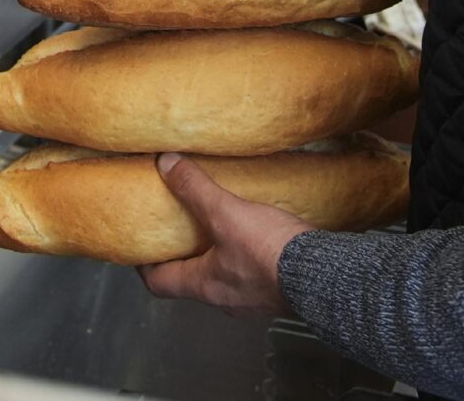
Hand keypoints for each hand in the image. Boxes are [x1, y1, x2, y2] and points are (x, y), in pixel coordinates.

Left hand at [138, 154, 305, 320]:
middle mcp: (223, 299)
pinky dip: (246, 256)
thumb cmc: (270, 254)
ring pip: (222, 277)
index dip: (144, 265)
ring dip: (217, 255)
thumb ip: (196, 189)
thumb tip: (166, 164)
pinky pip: (251, 275)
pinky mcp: (276, 292)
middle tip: (180, 229)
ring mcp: (251, 300)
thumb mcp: (226, 213)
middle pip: (190, 281)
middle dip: (185, 254)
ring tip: (220, 226)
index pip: (159, 283)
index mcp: (203, 285)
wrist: (324, 278)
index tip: (139, 247)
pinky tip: (256, 235)